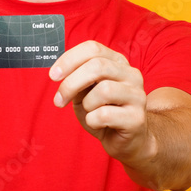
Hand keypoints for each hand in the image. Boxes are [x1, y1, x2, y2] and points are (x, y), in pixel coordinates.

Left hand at [49, 41, 152, 163]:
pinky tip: (99, 124)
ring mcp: (137, 96)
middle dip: (71, 83)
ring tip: (90, 112)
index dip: (69, 59)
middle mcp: (131, 75)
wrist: (127, 141)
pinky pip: (105, 115)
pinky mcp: (137, 118)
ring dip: (86, 105)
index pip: (93, 48)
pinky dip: (93, 121)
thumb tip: (59, 73)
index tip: (53, 75)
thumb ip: (76, 79)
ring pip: (104, 90)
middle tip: (58, 100)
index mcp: (118, 62)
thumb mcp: (85, 92)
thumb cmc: (103, 112)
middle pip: (98, 66)